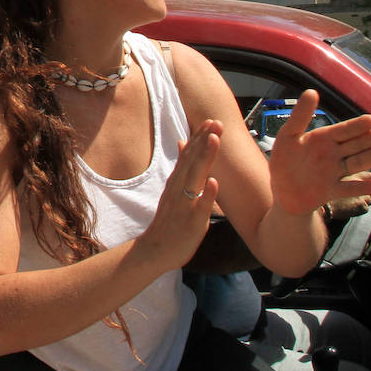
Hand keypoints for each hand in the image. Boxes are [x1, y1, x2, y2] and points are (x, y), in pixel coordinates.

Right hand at [140, 118, 222, 269]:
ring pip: (195, 178)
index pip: (189, 154)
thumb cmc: (170, 220)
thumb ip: (181, 167)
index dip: (200, 137)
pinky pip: (199, 207)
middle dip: (204, 140)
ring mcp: (185, 204)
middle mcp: (179, 189)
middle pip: (192, 160)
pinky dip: (206, 194)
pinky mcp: (191, 222)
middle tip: (216, 121)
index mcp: (177, 181)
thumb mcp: (174, 188)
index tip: (211, 120)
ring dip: (204, 158)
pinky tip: (214, 182)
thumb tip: (184, 143)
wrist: (155, 250)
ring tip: (214, 139)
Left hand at [268, 91, 370, 216]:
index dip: (356, 125)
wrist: (282, 191)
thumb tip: (312, 91)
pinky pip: (350, 189)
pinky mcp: (332, 192)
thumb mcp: (288, 135)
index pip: (344, 130)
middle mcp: (333, 155)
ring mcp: (335, 174)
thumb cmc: (284, 160)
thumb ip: (300, 116)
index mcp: (324, 139)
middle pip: (357, 145)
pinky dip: (366, 187)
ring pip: (358, 163)